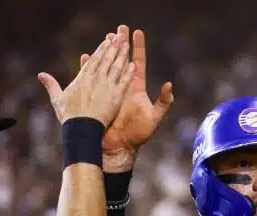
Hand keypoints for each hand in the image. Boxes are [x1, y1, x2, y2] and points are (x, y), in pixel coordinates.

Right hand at [37, 33, 134, 126]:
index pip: (94, 59)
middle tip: (120, 35)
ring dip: (122, 54)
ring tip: (126, 44)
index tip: (107, 40)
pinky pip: (124, 81)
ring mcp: (107, 86)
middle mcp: (96, 78)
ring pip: (116, 66)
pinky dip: (129, 73)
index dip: (101, 49)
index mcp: (83, 78)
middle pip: (107, 58)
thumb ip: (51, 85)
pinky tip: (133, 65)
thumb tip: (41, 75)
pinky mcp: (116, 96)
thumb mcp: (58, 99)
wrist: (81, 130)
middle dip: (114, 46)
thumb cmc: (69, 117)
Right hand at [81, 25, 173, 154]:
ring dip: (105, 51)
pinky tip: (86, 57)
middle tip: (119, 28)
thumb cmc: (139, 134)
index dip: (138, 47)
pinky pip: (93, 78)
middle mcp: (123, 86)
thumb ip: (164, 102)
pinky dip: (89, 67)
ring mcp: (110, 90)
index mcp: (136, 88)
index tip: (137, 32)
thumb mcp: (154, 118)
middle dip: (120, 43)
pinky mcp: (99, 96)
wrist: (119, 146)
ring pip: (107, 65)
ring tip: (104, 38)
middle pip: (122, 59)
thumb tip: (170, 85)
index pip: (138, 62)